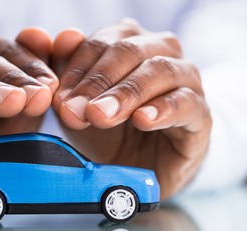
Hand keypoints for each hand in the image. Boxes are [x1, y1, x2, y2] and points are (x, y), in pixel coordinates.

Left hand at [52, 19, 211, 198]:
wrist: (142, 167)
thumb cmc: (109, 130)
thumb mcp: (81, 106)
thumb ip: (69, 73)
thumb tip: (64, 36)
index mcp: (129, 45)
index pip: (101, 43)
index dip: (76, 69)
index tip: (58, 99)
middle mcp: (159, 53)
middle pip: (129, 51)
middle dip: (97, 81)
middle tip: (74, 111)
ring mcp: (184, 81)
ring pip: (159, 71)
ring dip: (125, 93)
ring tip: (100, 116)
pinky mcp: (200, 114)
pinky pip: (187, 103)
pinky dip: (163, 109)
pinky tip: (142, 120)